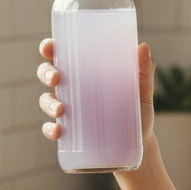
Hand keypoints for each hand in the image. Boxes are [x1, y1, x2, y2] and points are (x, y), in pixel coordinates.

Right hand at [36, 38, 156, 142]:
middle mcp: (72, 87)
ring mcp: (69, 110)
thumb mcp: (143, 89)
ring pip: (47, 100)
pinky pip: (51, 129)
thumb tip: (143, 47)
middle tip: (56, 78)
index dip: (49, 48)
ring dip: (48, 103)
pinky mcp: (70, 132)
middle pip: (48, 74)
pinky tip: (58, 131)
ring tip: (61, 110)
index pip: (62, 54)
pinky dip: (50, 129)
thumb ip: (144, 70)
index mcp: (85, 70)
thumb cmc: (138, 109)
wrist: (140, 142)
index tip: (49, 48)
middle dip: (46, 73)